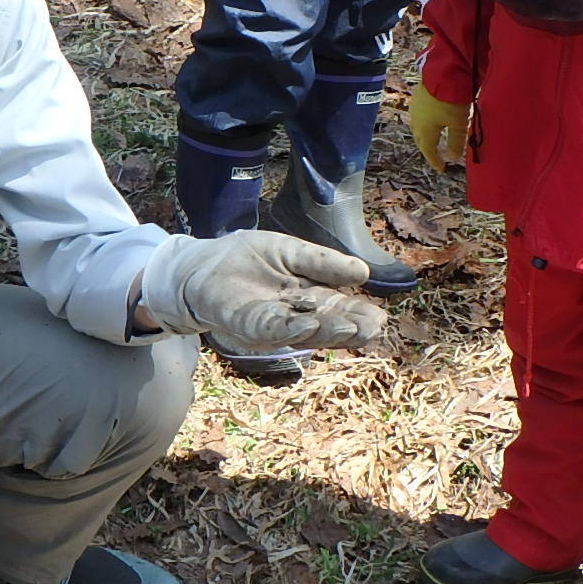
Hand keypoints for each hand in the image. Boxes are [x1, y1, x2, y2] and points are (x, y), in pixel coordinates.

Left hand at [138, 229, 383, 352]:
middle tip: (371, 327)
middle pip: (327, 326)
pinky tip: (308, 323)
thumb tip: (362, 272)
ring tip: (348, 326)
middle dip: (349, 328)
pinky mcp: (247, 324)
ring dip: (326, 331)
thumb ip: (321, 262)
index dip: (360, 315)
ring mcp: (272, 324)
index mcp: (310, 297)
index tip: (380, 319)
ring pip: (304, 332)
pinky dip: (290, 328)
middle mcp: (295, 316)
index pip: (340, 309)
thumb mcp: (290, 251)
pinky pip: (271, 329)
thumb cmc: (247, 258)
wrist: (202, 263)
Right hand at [408, 85, 469, 172]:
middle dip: (427, 150)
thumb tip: (452, 157)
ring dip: (424, 136)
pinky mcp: (416, 97)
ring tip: (432, 138)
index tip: (442, 169)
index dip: (435, 161)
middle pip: (420, 141)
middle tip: (435, 156)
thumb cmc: (451, 101)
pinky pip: (418, 115)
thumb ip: (455, 142)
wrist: (442, 74)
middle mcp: (416, 122)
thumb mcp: (458, 123)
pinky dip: (424, 122)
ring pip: (417, 128)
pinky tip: (430, 119)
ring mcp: (414, 108)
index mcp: (425, 131)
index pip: (429, 151)